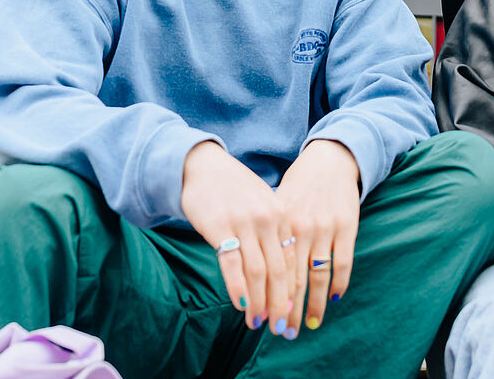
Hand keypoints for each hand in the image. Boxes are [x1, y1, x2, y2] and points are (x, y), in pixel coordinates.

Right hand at [180, 141, 290, 336]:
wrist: (203, 166)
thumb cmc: (234, 190)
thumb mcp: (263, 205)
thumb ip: (274, 234)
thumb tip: (280, 276)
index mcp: (282, 214)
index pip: (291, 261)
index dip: (291, 292)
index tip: (289, 314)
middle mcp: (267, 219)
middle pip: (278, 271)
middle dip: (279, 304)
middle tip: (278, 328)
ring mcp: (244, 223)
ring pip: (258, 272)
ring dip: (259, 302)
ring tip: (257, 322)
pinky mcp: (220, 227)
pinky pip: (232, 263)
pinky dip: (238, 287)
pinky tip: (241, 305)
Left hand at [274, 138, 361, 339]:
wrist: (329, 160)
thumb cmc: (298, 185)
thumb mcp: (276, 205)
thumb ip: (267, 234)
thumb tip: (250, 268)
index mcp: (279, 224)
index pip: (271, 270)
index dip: (267, 297)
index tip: (263, 318)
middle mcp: (300, 228)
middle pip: (293, 278)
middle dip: (288, 308)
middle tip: (284, 332)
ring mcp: (325, 228)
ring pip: (318, 276)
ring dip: (315, 304)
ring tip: (311, 324)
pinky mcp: (346, 227)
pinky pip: (343, 263)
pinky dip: (338, 284)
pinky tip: (334, 299)